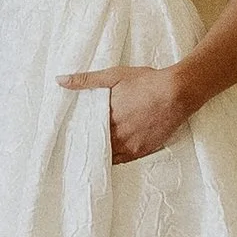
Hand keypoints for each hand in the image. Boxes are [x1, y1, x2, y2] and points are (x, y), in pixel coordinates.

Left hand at [59, 66, 188, 163]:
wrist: (176, 93)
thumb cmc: (146, 82)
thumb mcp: (114, 75)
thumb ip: (86, 80)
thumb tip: (60, 80)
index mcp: (106, 117)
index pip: (84, 133)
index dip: (76, 136)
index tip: (67, 139)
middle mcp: (116, 134)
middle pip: (95, 146)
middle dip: (86, 148)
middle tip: (75, 151)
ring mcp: (130, 145)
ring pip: (107, 157)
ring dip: (99, 156)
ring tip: (89, 158)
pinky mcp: (142, 150)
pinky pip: (123, 162)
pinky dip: (114, 160)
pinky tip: (108, 159)